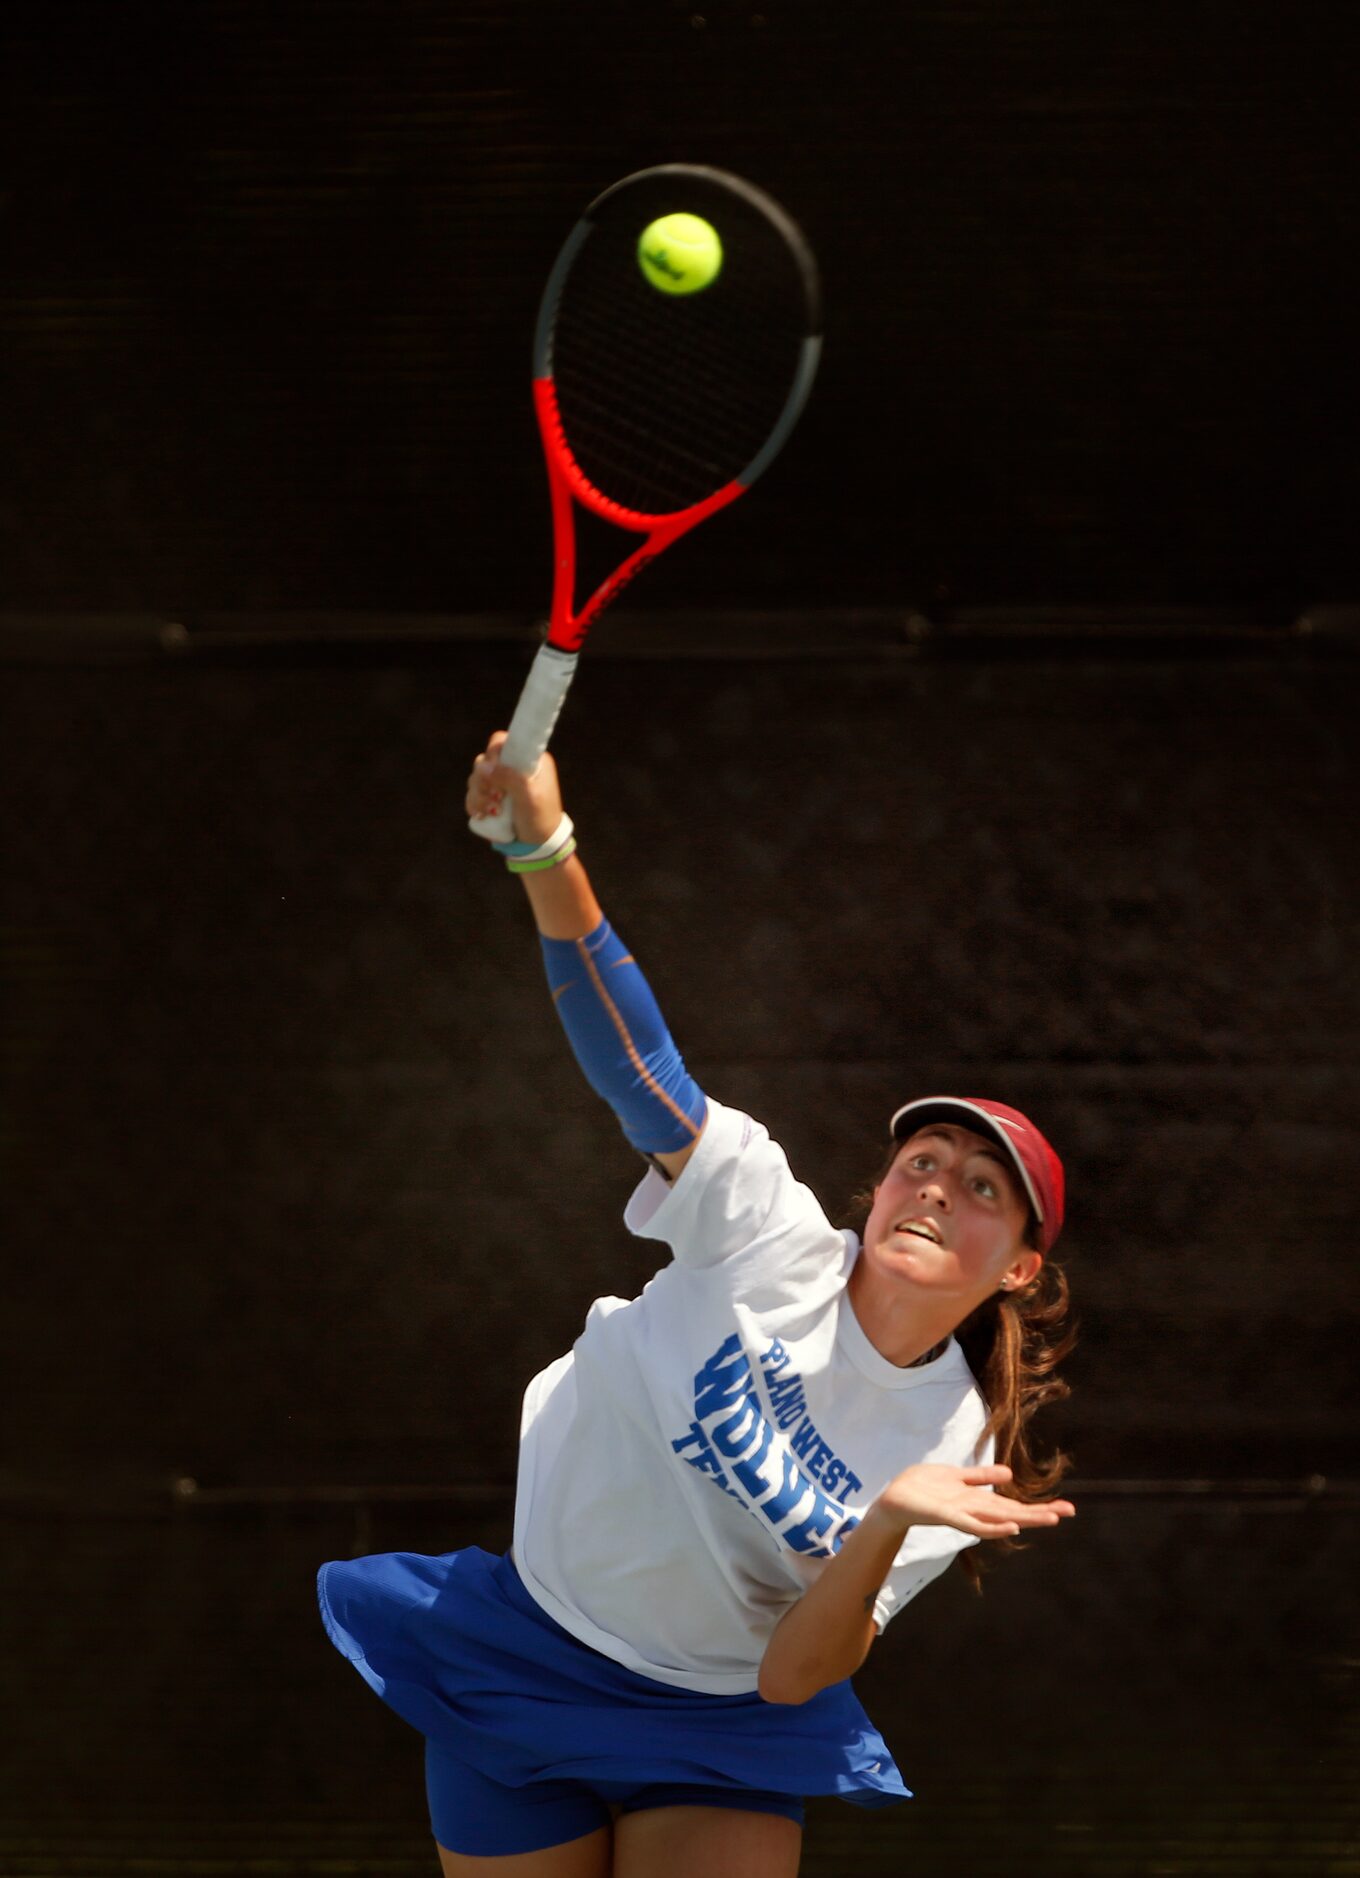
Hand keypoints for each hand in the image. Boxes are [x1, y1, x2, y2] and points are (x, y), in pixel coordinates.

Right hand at [465, 732, 564, 846]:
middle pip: (484, 760)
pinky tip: (481, 815)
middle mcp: (513, 766)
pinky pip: (473, 793)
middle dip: (483, 781)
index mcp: (529, 759)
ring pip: (476, 778)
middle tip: (494, 798)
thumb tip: (483, 766)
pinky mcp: (492, 796)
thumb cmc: (540, 818)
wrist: (538, 845)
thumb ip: (509, 778)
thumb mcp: (529, 797)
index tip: (492, 773)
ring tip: (490, 812)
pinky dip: (473, 803)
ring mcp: (501, 781)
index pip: (502, 742)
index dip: (492, 754)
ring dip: (478, 795)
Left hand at [874, 1463, 1075, 1540]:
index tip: (1066, 1508)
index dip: (1038, 1506)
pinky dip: (992, 1527)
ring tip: (1051, 1519)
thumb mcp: (955, 1475)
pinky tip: (1011, 1527)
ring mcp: (963, 1514)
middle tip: (1070, 1513)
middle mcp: (975, 1510)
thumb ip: (980, 1476)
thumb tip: (1009, 1475)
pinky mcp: (947, 1515)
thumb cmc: (923, 1488)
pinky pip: (973, 1523)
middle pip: (1013, 1512)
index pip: (1013, 1504)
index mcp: (978, 1500)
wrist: (893, 1499)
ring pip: (999, 1517)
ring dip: (1024, 1518)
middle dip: (1040, 1513)